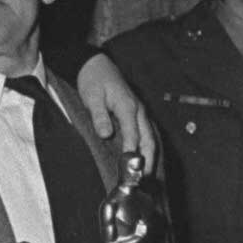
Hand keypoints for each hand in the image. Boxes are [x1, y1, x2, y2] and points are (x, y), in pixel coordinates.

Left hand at [76, 53, 156, 172]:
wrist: (96, 65)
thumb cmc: (94, 80)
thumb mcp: (92, 97)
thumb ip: (99, 116)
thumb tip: (106, 134)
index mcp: (128, 107)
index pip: (133, 134)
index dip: (133, 152)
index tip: (131, 168)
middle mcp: (138, 110)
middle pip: (148, 138)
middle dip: (149, 159)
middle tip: (144, 178)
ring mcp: (139, 112)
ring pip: (150, 137)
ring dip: (150, 155)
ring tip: (146, 174)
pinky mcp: (137, 114)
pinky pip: (146, 133)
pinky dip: (147, 147)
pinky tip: (144, 158)